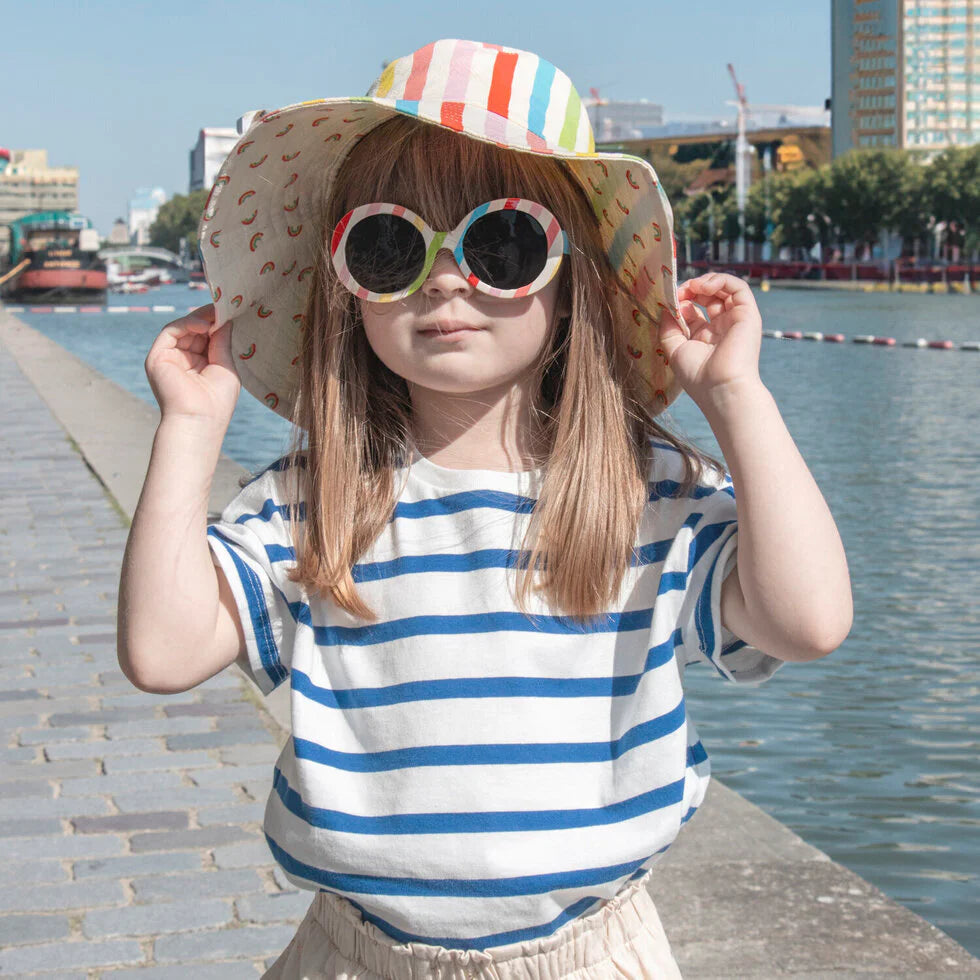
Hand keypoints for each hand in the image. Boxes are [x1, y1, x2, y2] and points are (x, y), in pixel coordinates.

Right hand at [144, 305, 240, 426]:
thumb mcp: (225, 364)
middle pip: (194, 330)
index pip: (206, 336)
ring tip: (216, 315)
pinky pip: (170, 331)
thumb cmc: (217, 400)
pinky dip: (186, 324)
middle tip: (224, 307)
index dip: (217, 323)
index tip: (230, 311)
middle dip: (209, 318)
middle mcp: (183, 360)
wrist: (200, 419)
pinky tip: (203, 324)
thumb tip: (225, 318)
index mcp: (200, 364)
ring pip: (182, 327)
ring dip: (199, 319)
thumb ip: (222, 340)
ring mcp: (169, 358)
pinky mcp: (157, 357)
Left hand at [658, 273, 762, 408]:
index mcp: (704, 337)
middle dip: (691, 289)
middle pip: (708, 297)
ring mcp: (735, 320)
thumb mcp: (674, 349)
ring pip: (725, 289)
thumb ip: (668, 327)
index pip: (693, 310)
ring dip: (706, 282)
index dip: (680, 301)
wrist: (721, 388)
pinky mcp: (748, 314)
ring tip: (693, 287)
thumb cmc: (698, 375)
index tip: (669, 301)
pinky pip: (739, 288)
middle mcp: (721, 327)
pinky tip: (704, 287)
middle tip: (680, 291)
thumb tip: (666, 307)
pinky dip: (721, 280)